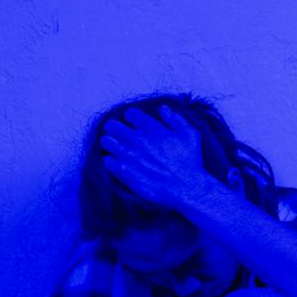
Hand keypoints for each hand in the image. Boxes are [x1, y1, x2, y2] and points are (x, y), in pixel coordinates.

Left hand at [98, 105, 216, 211]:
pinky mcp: (124, 172)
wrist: (186, 188)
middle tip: (120, 134)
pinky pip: (107, 161)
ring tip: (117, 148)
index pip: (129, 113)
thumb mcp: (191, 134)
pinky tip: (119, 163)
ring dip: (110, 143)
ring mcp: (128, 156)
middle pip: (111, 125)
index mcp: (151, 128)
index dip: (132, 117)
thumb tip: (163, 109)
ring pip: (106, 142)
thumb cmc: (190, 161)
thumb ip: (175, 119)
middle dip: (115, 128)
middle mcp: (136, 139)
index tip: (135, 123)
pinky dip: (111, 161)